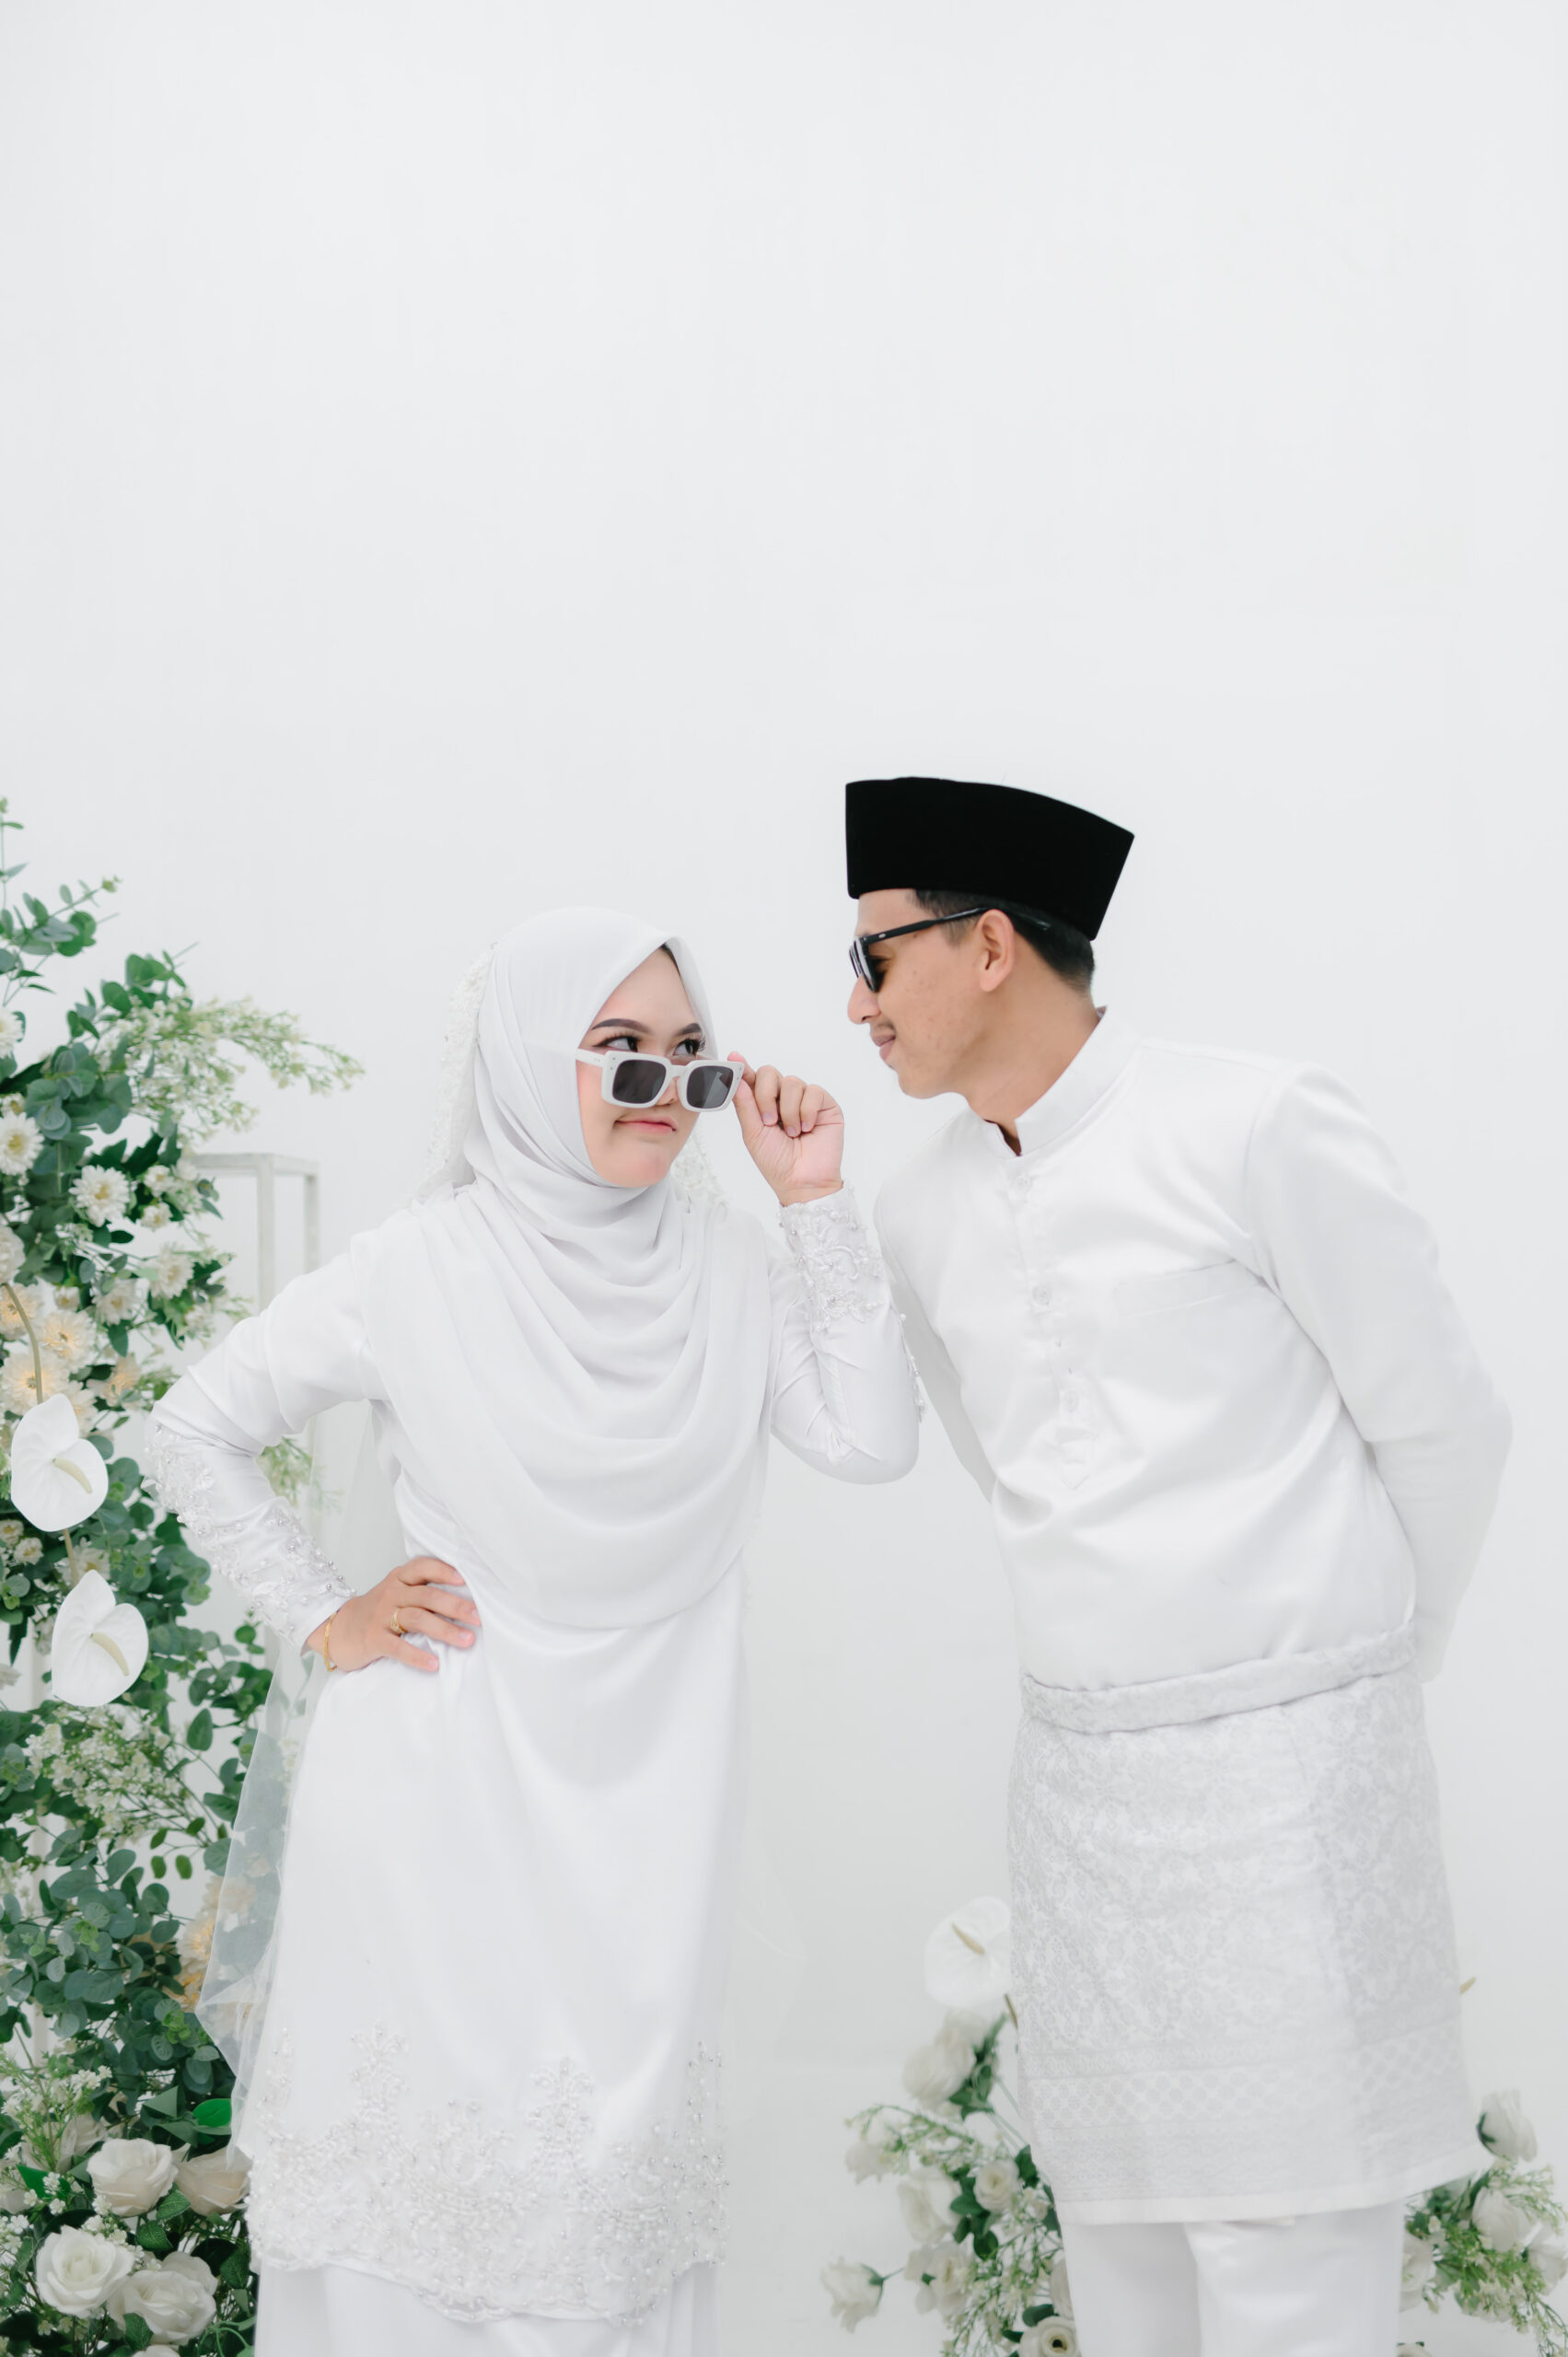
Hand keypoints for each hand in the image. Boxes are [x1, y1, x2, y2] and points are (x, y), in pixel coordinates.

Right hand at [307, 1556, 478, 1675]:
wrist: (338, 1629)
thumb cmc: (378, 1611)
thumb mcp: (397, 1593)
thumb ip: (422, 1591)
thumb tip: (466, 1599)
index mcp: (399, 1579)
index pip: (423, 1567)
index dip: (444, 1571)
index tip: (466, 1580)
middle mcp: (391, 1593)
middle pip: (427, 1595)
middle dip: (455, 1606)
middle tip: (479, 1618)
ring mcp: (381, 1616)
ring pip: (417, 1618)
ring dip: (445, 1630)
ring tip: (467, 1641)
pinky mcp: (373, 1639)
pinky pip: (398, 1647)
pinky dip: (417, 1656)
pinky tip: (434, 1664)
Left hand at [730, 1054, 844, 1205]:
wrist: (802, 1181)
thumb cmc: (777, 1163)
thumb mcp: (753, 1134)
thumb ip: (745, 1104)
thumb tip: (736, 1077)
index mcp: (763, 1105)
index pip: (752, 1080)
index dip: (743, 1068)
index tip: (734, 1059)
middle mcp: (783, 1099)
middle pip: (770, 1073)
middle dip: (765, 1095)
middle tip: (770, 1121)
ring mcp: (804, 1100)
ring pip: (792, 1082)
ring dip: (788, 1110)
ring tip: (793, 1133)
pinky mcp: (825, 1104)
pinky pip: (813, 1091)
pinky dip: (807, 1111)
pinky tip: (807, 1129)